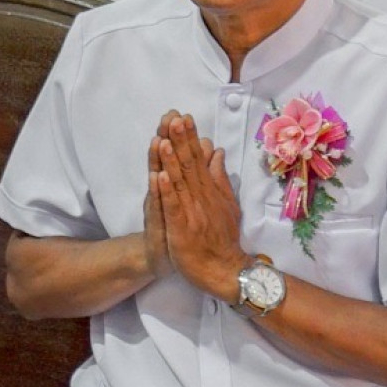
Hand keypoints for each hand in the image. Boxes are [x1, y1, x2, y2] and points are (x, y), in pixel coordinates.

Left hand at [150, 111, 245, 299]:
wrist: (224, 270)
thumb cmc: (222, 237)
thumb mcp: (226, 203)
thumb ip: (220, 178)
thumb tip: (217, 151)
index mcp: (209, 190)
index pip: (198, 159)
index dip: (190, 138)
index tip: (183, 116)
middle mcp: (201, 197)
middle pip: (189, 165)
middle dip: (181, 141)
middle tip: (174, 118)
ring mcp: (191, 212)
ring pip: (179, 182)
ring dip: (172, 161)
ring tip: (165, 139)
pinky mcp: (181, 228)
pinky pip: (172, 207)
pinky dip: (166, 192)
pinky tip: (160, 176)